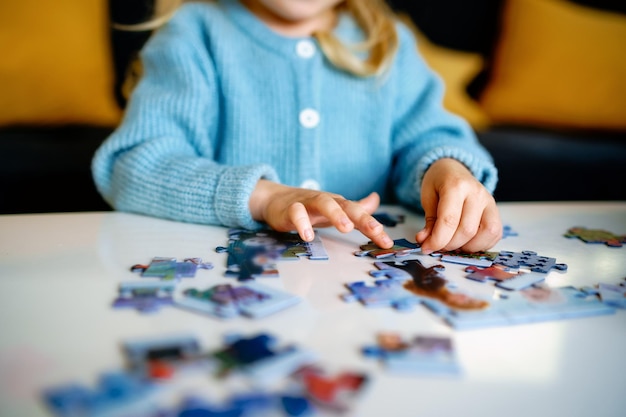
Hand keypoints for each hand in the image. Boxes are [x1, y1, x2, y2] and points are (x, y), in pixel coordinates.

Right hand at [249, 180, 393, 248]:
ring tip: (346, 228)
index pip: (359, 214)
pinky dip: (302, 222)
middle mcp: (326, 201)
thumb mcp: (335, 208)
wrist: (276, 200)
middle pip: (346, 205)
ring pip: (323, 202)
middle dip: (361, 217)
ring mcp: (308, 203)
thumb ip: (355, 208)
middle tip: (374, 230)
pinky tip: (307, 236)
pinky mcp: (289, 209)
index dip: (374, 227)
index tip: (387, 244)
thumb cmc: (310, 207)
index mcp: (339, 205)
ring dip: (336, 214)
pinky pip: (296, 212)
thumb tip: (376, 200)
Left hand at [416, 158, 501, 253]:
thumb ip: (429, 221)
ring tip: (453, 244)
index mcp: (456, 185)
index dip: (437, 240)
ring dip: (467, 247)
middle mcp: (477, 193)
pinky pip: (495, 234)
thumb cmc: (439, 183)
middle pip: (467, 230)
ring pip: (486, 234)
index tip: (426, 248)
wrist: (454, 169)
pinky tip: (467, 242)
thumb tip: (425, 242)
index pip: (449, 220)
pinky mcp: (496, 211)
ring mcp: (490, 202)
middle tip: (437, 245)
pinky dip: (481, 244)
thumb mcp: (427, 197)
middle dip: (449, 244)